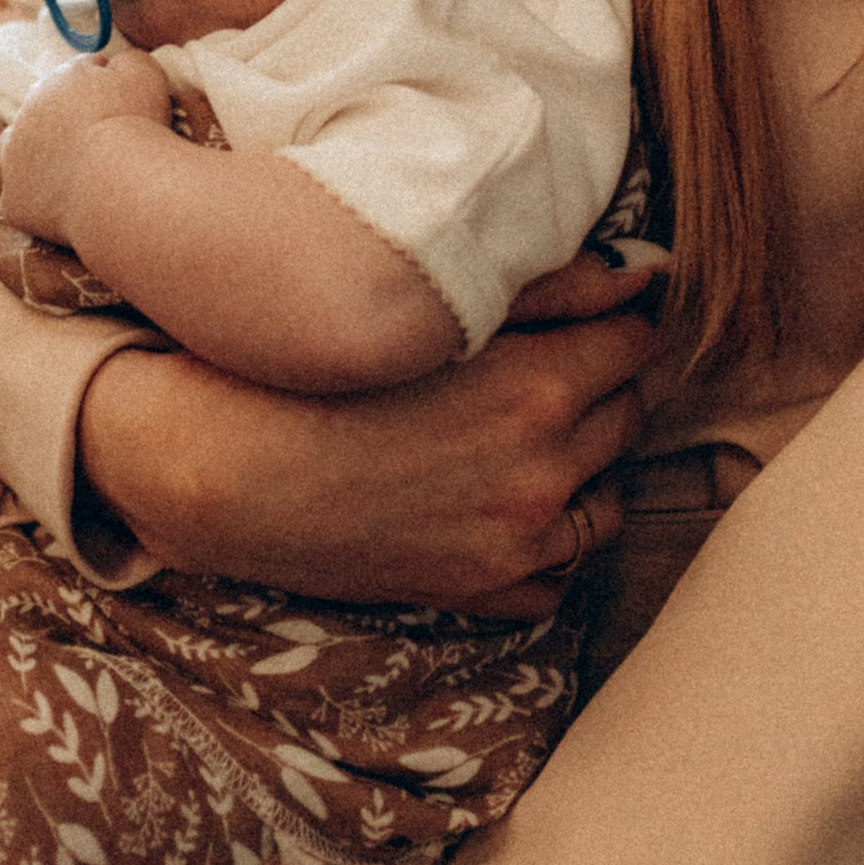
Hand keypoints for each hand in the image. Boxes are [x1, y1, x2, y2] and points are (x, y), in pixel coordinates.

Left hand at [0, 43, 170, 245]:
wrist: (116, 180)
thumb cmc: (135, 125)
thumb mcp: (145, 74)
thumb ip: (129, 61)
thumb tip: (117, 64)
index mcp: (60, 79)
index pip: (80, 76)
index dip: (105, 91)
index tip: (123, 111)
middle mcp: (27, 113)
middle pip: (46, 111)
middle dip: (67, 122)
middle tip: (101, 144)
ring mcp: (14, 158)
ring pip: (21, 152)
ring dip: (41, 158)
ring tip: (76, 174)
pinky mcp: (14, 199)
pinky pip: (24, 198)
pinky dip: (41, 202)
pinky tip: (70, 207)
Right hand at [78, 267, 660, 613]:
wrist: (220, 467)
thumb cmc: (312, 365)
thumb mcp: (432, 308)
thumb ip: (552, 287)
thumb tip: (643, 273)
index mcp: (539, 388)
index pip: (637, 342)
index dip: (615, 318)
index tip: (591, 311)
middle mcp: (541, 471)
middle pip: (629, 413)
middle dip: (605, 380)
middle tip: (559, 357)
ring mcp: (513, 543)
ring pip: (607, 498)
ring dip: (589, 459)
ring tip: (538, 429)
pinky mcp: (476, 591)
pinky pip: (558, 576)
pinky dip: (551, 538)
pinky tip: (512, 501)